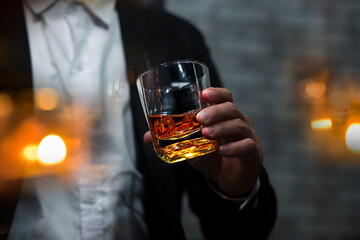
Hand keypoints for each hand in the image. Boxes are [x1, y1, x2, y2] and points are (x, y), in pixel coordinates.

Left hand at [143, 87, 262, 196]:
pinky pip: (247, 146)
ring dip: (221, 127)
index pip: (225, 98)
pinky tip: (223, 150)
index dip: (216, 93)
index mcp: (225, 116)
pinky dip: (234, 147)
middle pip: (232, 109)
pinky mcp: (254, 153)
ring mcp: (249, 136)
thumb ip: (173, 141)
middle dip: (215, 111)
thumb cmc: (212, 158)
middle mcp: (239, 122)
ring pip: (239, 125)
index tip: (203, 93)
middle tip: (199, 118)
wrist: (230, 180)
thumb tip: (147, 136)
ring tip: (206, 134)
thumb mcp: (191, 149)